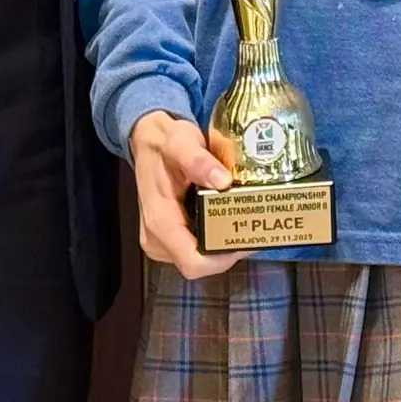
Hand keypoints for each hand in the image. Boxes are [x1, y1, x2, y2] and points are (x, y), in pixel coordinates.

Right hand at [129, 110, 247, 280]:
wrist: (148, 139)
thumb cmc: (164, 142)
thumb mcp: (181, 142)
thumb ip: (198, 161)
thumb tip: (223, 181)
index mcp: (160, 222)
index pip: (194, 263)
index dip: (223, 257)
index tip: (246, 237)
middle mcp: (157, 240)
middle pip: (201, 262)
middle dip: (229, 248)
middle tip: (252, 225)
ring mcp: (162, 242)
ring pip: (201, 258)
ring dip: (223, 244)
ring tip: (243, 221)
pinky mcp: (169, 238)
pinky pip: (196, 249)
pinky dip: (214, 238)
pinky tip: (228, 219)